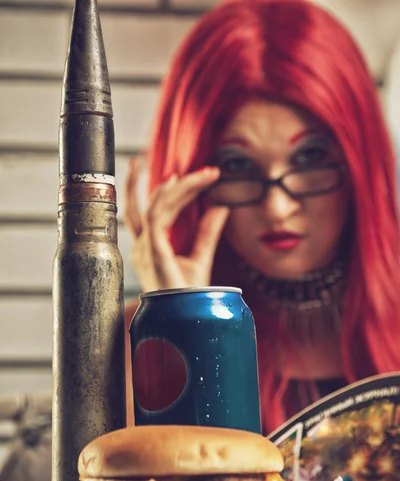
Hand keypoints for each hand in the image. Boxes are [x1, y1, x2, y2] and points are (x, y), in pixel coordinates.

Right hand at [124, 158, 229, 291]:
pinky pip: (157, 216)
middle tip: (141, 158)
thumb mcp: (201, 257)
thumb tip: (221, 208)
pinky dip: (167, 197)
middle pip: (135, 208)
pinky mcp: (154, 251)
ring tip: (193, 172)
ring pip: (153, 206)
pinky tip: (178, 183)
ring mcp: (145, 248)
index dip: (167, 193)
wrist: (187, 317)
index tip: (186, 177)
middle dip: (135, 182)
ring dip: (173, 186)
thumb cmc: (189, 296)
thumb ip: (207, 232)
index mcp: (150, 249)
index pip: (151, 213)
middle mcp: (142, 247)